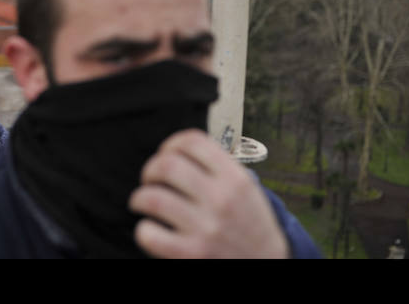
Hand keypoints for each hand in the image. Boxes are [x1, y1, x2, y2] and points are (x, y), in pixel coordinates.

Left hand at [128, 128, 289, 258]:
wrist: (268, 265)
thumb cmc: (250, 225)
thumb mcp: (246, 189)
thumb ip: (219, 167)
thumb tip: (181, 149)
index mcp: (235, 178)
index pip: (193, 142)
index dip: (171, 144)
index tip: (166, 153)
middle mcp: (220, 199)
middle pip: (167, 165)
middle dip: (150, 169)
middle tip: (150, 179)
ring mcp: (205, 228)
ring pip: (152, 198)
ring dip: (140, 197)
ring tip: (142, 202)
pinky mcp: (191, 254)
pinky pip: (150, 234)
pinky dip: (143, 229)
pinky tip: (150, 229)